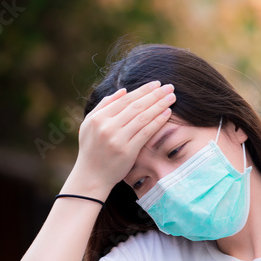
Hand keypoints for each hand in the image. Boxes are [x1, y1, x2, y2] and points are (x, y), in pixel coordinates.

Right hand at [70, 80, 176, 197]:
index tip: (156, 84)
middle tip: (169, 87)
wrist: (91, 177)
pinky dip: (157, 121)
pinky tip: (167, 113)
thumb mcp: (89, 125)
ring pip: (143, 117)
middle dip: (154, 95)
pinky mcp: (127, 151)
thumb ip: (104, 106)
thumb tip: (123, 91)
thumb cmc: (91, 150)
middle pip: (136, 106)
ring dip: (159, 105)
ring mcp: (117, 139)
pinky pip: (146, 132)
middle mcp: (107, 126)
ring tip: (171, 97)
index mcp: (98, 118)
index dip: (142, 90)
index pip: (125, 100)